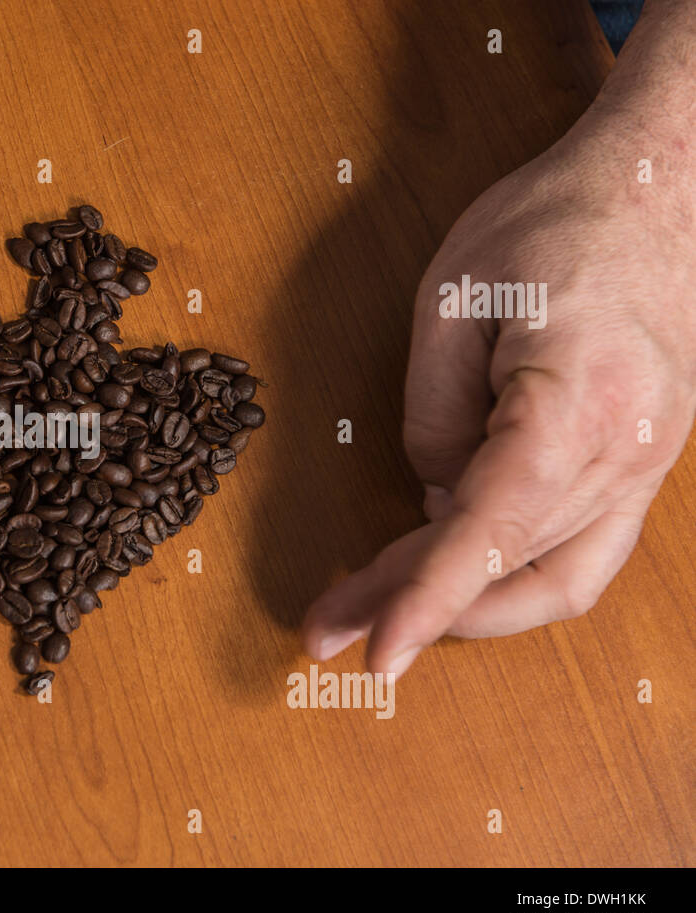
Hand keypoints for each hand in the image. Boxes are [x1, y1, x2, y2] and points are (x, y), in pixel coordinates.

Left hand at [303, 104, 695, 676]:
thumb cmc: (555, 222)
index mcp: (579, 401)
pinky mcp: (644, 466)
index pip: (491, 530)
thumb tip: (432, 496)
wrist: (668, 183)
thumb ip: (432, 415)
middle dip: (408, 602)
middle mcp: (630, 451)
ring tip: (373, 605)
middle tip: (327, 623)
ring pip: (550, 576)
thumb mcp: (452, 303)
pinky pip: (583, 554)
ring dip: (458, 604)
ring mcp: (649, 466)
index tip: (375, 652)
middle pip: (506, 563)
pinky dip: (513, 579)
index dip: (426, 599)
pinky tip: (453, 576)